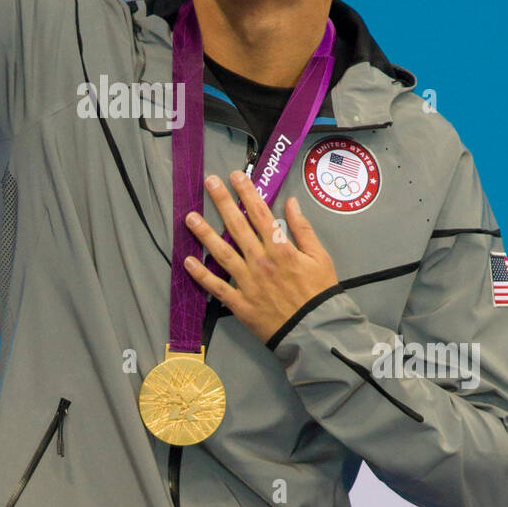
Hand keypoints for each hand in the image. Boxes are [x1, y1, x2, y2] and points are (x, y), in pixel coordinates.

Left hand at [183, 171, 337, 343]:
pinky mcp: (240, 303)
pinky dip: (201, 275)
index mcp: (281, 249)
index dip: (246, 193)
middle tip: (209, 183)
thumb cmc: (320, 293)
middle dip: (222, 202)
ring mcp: (248, 282)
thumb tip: (291, 203)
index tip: (235, 176)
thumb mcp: (320, 257)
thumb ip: (303, 229)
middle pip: (237, 226)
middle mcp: (261, 261)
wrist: (315, 330)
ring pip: (222, 253)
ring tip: (189, 217)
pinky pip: (217, 287)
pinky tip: (187, 261)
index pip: (260, 214)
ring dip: (205, 234)